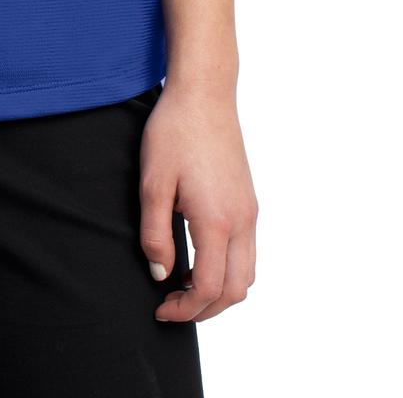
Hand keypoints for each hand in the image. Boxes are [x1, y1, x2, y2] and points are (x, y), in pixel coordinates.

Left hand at [138, 79, 257, 322]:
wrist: (204, 94)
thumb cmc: (174, 133)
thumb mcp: (152, 183)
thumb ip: (155, 234)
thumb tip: (161, 274)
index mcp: (217, 220)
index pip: (209, 287)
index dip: (185, 308)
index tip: (160, 308)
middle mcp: (242, 221)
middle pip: (236, 290)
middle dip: (205, 309)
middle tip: (172, 305)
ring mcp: (250, 211)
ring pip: (246, 274)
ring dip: (219, 291)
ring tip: (183, 285)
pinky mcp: (249, 201)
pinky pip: (247, 252)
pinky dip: (227, 269)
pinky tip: (199, 258)